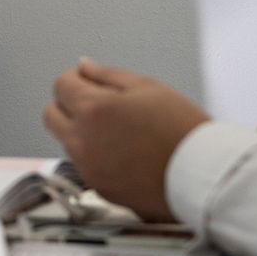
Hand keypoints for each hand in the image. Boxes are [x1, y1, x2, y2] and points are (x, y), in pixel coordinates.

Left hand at [42, 58, 209, 222]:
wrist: (205, 176)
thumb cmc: (183, 130)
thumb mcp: (147, 88)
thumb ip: (107, 75)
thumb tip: (83, 67)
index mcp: (92, 110)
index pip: (61, 86)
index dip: (75, 80)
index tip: (88, 82)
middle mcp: (82, 141)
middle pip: (51, 115)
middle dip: (68, 105)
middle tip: (97, 105)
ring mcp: (89, 168)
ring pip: (67, 141)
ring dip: (81, 132)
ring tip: (119, 132)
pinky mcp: (99, 188)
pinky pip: (84, 165)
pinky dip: (94, 156)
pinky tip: (123, 154)